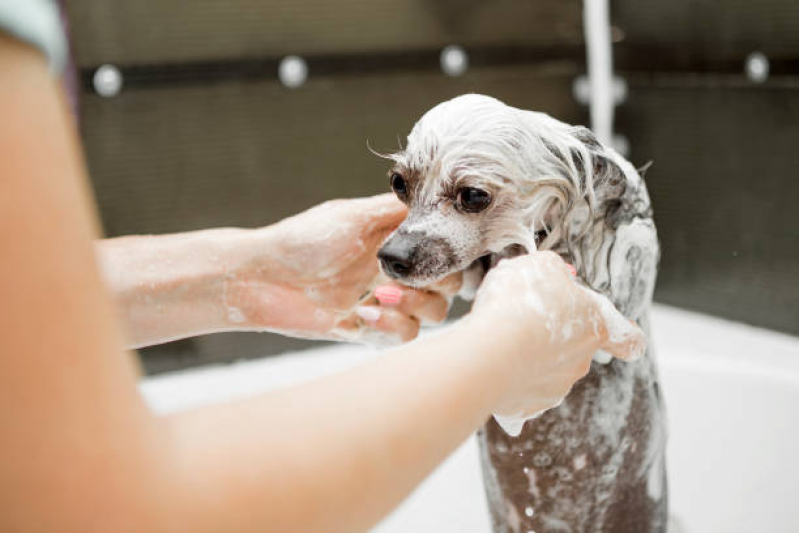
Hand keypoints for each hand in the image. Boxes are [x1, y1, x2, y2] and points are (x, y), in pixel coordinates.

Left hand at [224, 194, 458, 342]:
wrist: (261, 277)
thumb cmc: (302, 241)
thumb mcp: (351, 216)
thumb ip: (394, 210)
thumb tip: (435, 201)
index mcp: (395, 244)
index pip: (444, 253)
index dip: (446, 257)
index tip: (431, 256)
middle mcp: (395, 273)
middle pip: (447, 287)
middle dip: (434, 284)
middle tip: (402, 278)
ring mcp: (384, 302)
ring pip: (431, 315)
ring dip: (413, 306)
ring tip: (379, 297)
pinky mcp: (368, 329)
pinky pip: (401, 336)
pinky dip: (390, 326)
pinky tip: (361, 314)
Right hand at [467, 252, 645, 432]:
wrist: (489, 350)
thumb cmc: (519, 304)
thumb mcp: (542, 266)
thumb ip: (556, 272)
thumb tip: (556, 277)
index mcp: (595, 328)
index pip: (628, 340)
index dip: (627, 337)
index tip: (627, 337)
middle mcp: (581, 362)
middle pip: (576, 348)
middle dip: (554, 337)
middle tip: (525, 320)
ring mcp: (556, 387)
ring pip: (547, 369)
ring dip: (530, 357)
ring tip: (502, 340)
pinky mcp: (529, 406)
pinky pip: (522, 388)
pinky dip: (510, 377)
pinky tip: (493, 361)